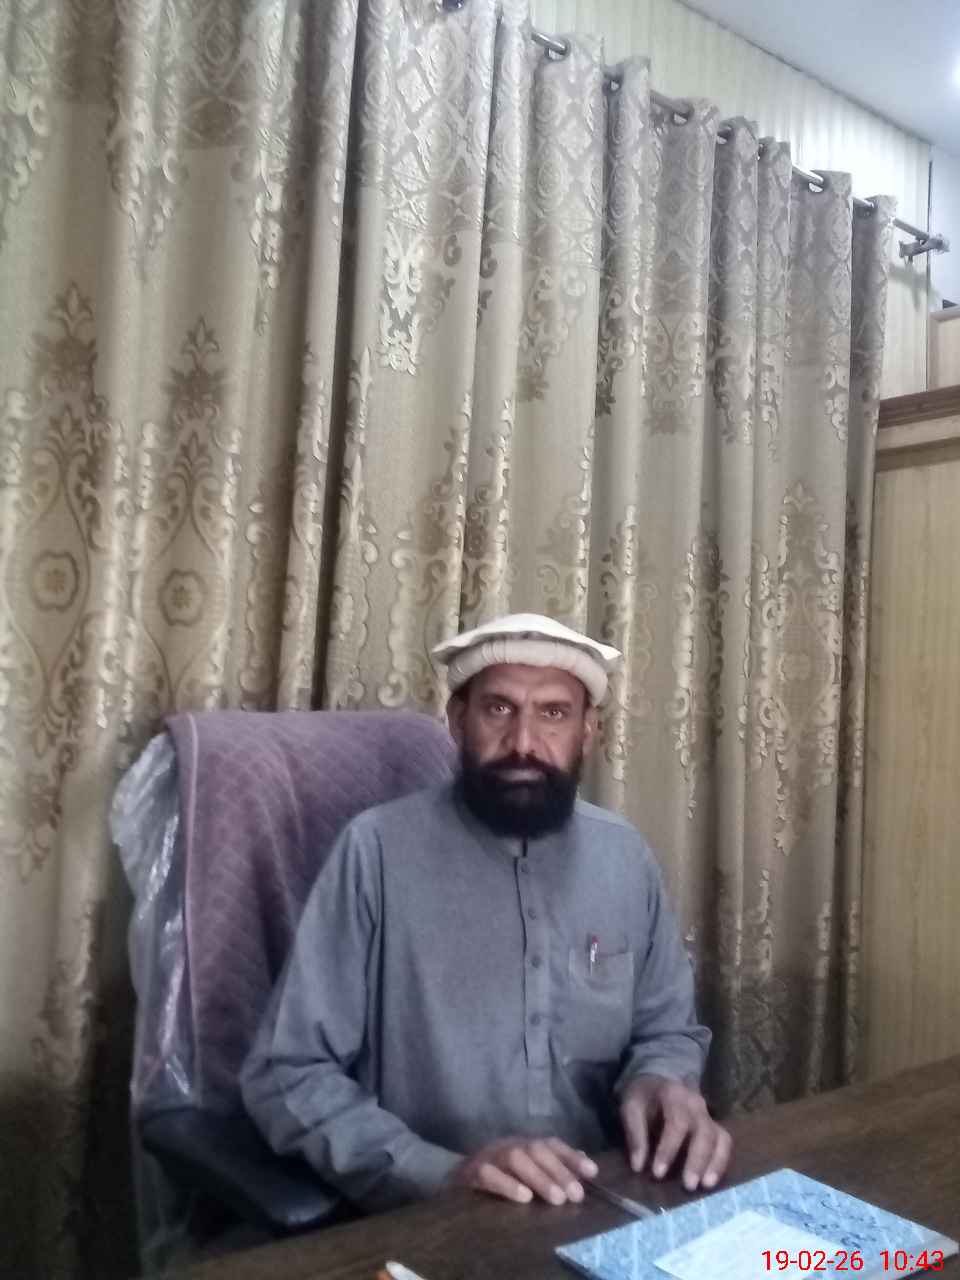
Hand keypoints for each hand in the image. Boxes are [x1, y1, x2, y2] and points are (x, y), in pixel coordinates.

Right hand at [449, 1136, 598, 1204]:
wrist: (455, 1175)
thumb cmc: (499, 1173)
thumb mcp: (527, 1167)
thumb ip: (554, 1165)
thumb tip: (586, 1165)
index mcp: (524, 1144)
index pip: (551, 1144)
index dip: (571, 1156)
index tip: (592, 1173)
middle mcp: (510, 1145)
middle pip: (536, 1149)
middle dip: (559, 1171)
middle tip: (576, 1195)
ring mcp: (491, 1156)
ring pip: (516, 1158)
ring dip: (539, 1177)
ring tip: (557, 1199)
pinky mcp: (473, 1172)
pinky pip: (489, 1174)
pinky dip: (507, 1185)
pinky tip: (524, 1198)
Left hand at [619, 1074, 731, 1191]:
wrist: (656, 1080)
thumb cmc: (643, 1096)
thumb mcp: (630, 1107)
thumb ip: (635, 1135)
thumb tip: (638, 1167)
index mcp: (674, 1095)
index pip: (677, 1123)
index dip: (669, 1149)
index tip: (657, 1173)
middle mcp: (696, 1104)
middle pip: (704, 1131)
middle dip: (697, 1160)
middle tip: (688, 1185)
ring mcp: (708, 1114)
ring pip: (720, 1137)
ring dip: (715, 1163)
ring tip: (706, 1185)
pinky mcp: (714, 1125)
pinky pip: (725, 1142)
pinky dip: (721, 1161)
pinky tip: (711, 1181)